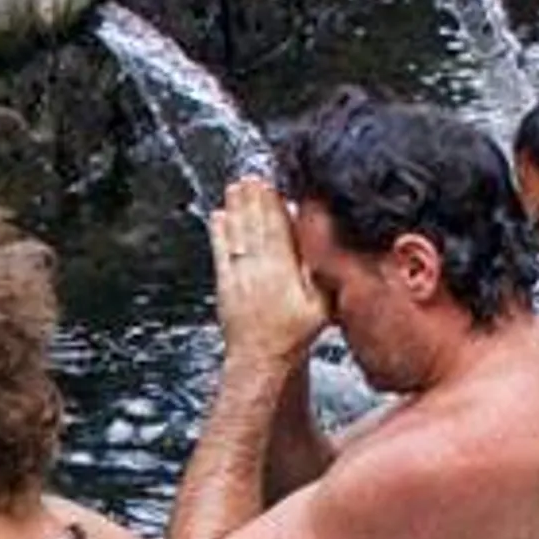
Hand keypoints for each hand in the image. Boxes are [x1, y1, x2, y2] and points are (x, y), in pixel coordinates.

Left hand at [206, 176, 325, 373]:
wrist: (262, 360)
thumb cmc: (294, 335)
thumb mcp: (321, 306)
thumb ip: (319, 273)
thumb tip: (321, 245)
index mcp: (283, 273)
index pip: (277, 231)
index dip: (272, 206)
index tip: (271, 185)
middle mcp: (258, 272)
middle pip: (254, 228)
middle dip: (252, 201)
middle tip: (250, 177)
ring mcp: (238, 278)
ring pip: (236, 236)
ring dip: (235, 210)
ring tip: (234, 188)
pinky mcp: (224, 286)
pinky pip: (220, 254)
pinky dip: (218, 234)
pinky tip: (217, 217)